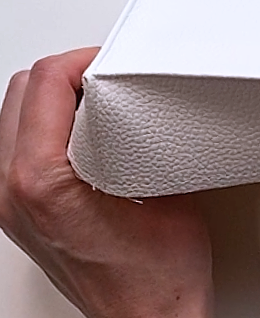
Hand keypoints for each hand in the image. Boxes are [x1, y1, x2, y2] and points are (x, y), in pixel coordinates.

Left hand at [0, 49, 212, 317]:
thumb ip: (143, 139)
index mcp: (41, 183)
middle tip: (108, 77)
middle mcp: (11, 193)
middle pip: (18, 92)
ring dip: (52, 99)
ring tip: (97, 101)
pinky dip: (45, 127)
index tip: (111, 61)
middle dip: (66, 74)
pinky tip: (83, 133)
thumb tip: (143, 106)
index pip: (44, 84)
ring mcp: (8, 206)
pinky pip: (16, 147)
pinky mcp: (19, 214)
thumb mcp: (166, 191)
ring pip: (11, 117)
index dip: (83, 59)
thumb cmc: (159, 279)